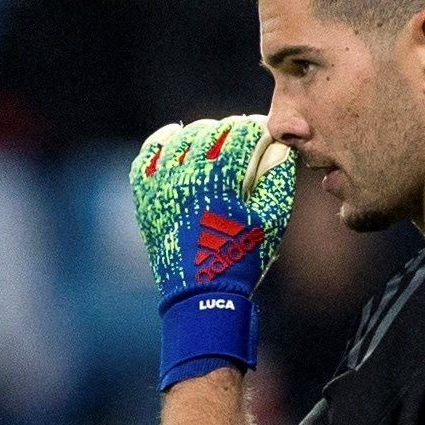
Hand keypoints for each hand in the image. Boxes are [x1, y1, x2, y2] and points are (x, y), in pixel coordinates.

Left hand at [133, 114, 297, 389]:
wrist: (201, 295)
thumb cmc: (243, 258)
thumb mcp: (272, 218)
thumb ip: (278, 176)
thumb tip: (279, 146)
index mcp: (220, 176)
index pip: (240, 131)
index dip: (258, 129)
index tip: (266, 136)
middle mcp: (186, 174)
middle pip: (211, 130)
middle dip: (231, 132)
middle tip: (244, 143)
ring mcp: (161, 184)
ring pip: (180, 139)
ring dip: (201, 137)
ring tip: (215, 147)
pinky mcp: (146, 198)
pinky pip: (147, 158)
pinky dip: (162, 145)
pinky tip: (175, 142)